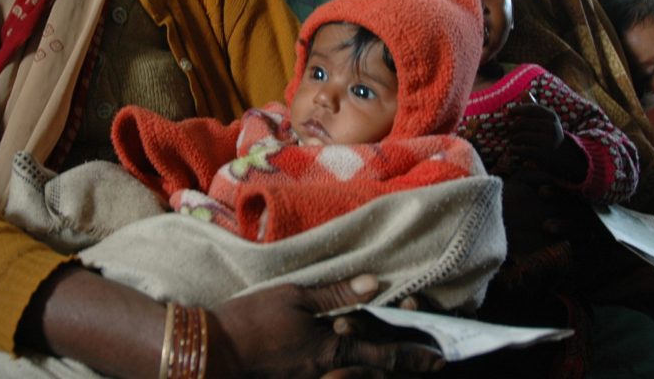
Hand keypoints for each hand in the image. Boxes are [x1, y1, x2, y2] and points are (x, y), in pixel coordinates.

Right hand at [210, 275, 445, 377]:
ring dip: (377, 373)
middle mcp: (328, 372)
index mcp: (333, 348)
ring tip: (393, 366)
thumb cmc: (252, 320)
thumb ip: (336, 294)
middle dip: (403, 369)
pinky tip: (351, 367)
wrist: (213, 353)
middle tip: (428, 364)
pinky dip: (351, 375)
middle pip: (376, 375)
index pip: (385, 353)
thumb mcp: (295, 296)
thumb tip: (374, 284)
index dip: (414, 356)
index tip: (440, 360)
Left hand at [509, 103, 563, 162]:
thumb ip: (533, 107)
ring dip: (513, 139)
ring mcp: (548, 141)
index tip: (509, 112)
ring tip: (513, 140)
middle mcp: (551, 127)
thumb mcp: (545, 119)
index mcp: (551, 116)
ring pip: (521, 136)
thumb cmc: (548, 133)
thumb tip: (524, 91)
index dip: (518, 109)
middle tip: (510, 131)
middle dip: (513, 127)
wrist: (563, 155)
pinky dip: (514, 149)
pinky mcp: (544, 154)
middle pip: (523, 122)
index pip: (532, 108)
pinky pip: (522, 150)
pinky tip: (511, 150)